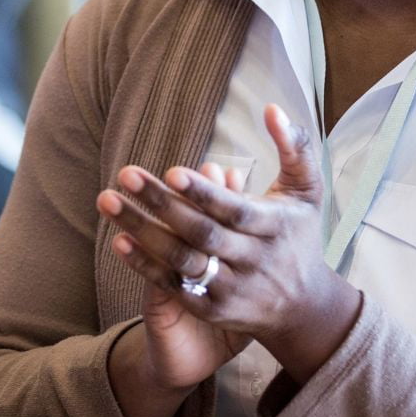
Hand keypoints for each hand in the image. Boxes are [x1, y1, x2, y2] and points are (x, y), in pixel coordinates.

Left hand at [100, 105, 361, 384]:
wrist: (305, 307)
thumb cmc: (299, 236)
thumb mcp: (307, 192)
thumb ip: (295, 149)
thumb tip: (272, 108)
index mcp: (273, 227)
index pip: (235, 209)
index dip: (204, 193)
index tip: (172, 171)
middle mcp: (252, 260)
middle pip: (201, 232)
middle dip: (161, 203)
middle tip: (125, 175)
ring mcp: (231, 288)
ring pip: (181, 260)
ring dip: (142, 232)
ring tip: (107, 202)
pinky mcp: (212, 308)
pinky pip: (173, 286)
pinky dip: (145, 266)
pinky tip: (118, 241)